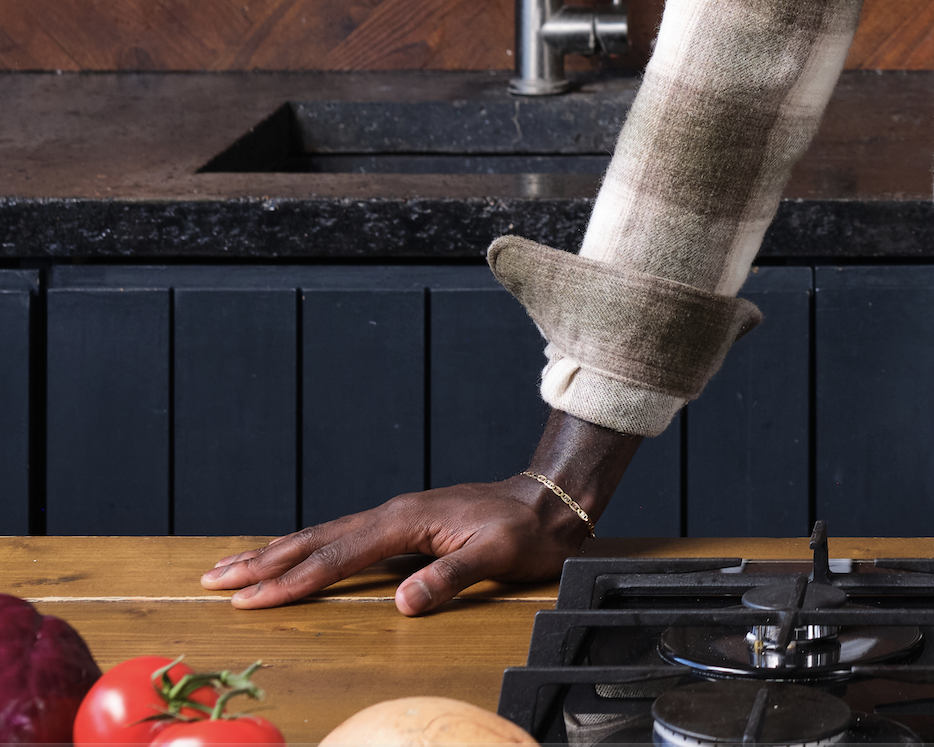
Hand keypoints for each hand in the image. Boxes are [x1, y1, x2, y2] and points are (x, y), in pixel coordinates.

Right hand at [199, 477, 585, 614]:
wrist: (550, 502)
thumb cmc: (526, 531)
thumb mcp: (497, 556)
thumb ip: (450, 577)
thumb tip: (404, 601)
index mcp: (405, 521)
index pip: (336, 556)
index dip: (291, 580)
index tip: (249, 599)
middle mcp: (392, 514)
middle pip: (314, 540)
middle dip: (262, 563)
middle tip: (213, 581)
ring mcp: (395, 517)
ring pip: (322, 536)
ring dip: (276, 553)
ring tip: (232, 568)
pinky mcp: (402, 526)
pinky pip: (341, 539)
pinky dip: (307, 549)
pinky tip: (292, 558)